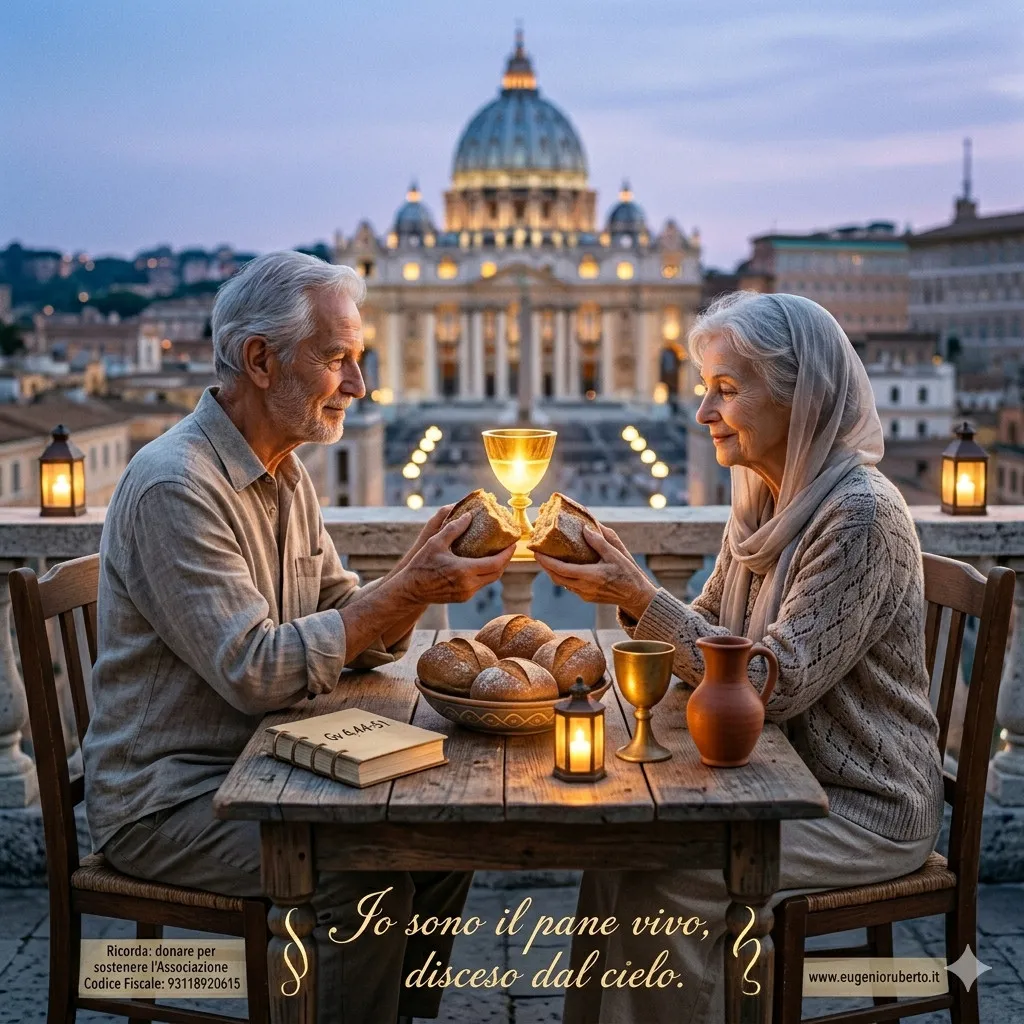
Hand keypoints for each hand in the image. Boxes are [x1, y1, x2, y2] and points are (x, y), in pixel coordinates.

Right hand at [392, 512, 516, 605]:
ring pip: (489, 580)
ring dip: (496, 567)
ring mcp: (466, 593)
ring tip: (498, 553)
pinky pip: (480, 585)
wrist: (410, 590)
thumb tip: (469, 516)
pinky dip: (485, 574)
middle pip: (497, 573)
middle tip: (508, 547)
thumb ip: (453, 528)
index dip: (508, 554)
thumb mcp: (435, 542)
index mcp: (464, 571)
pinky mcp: (463, 598)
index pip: (496, 564)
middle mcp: (468, 585)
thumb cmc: (421, 564)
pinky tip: (483, 564)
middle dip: (505, 560)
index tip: (513, 543)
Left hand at [534, 523, 656, 619]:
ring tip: (548, 558)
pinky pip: (570, 586)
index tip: (536, 552)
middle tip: (537, 553)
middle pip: (556, 577)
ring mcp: (584, 594)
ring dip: (553, 571)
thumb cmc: (627, 573)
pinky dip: (563, 576)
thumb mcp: (615, 554)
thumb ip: (599, 542)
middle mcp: (584, 587)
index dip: (545, 561)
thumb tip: (585, 528)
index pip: (560, 569)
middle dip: (544, 566)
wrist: (636, 596)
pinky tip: (564, 567)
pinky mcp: (587, 597)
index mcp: (590, 576)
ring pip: (561, 583)